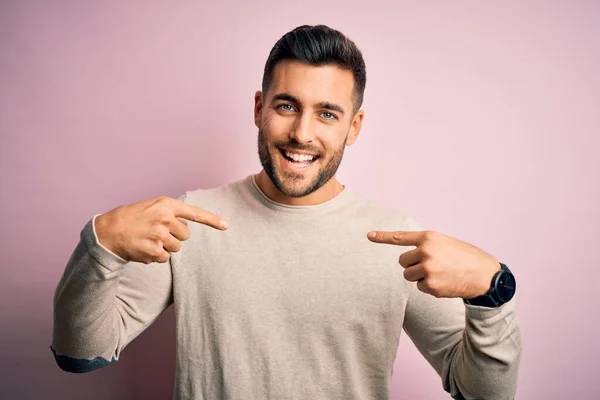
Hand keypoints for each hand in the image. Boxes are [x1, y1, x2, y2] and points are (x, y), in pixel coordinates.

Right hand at [95, 196, 228, 263]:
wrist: (108, 231)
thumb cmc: (132, 218)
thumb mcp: (152, 207)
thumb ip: (170, 213)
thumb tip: (187, 227)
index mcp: (166, 205)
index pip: (194, 213)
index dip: (212, 220)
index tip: (226, 225)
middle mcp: (165, 219)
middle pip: (185, 235)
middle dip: (174, 237)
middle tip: (156, 233)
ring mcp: (160, 235)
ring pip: (176, 248)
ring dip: (165, 247)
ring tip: (148, 240)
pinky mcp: (154, 251)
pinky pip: (165, 258)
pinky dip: (156, 256)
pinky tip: (143, 248)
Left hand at [367, 229, 500, 298]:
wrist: (485, 275)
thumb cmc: (465, 257)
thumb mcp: (445, 243)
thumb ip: (426, 245)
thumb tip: (409, 256)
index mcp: (429, 238)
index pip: (400, 237)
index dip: (382, 237)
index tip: (369, 235)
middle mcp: (426, 251)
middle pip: (402, 261)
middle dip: (412, 265)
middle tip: (430, 265)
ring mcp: (428, 269)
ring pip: (408, 275)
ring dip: (419, 276)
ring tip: (438, 273)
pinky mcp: (430, 285)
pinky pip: (419, 287)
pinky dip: (428, 287)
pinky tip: (444, 283)